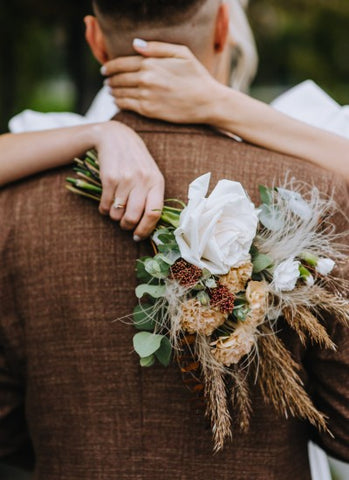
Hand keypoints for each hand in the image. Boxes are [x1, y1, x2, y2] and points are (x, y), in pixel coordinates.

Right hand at [91, 121, 163, 239]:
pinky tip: (107, 204)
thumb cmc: (136, 162)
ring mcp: (125, 179)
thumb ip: (152, 197)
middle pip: (134, 217)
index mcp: (157, 182)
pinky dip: (104, 210)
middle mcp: (142, 181)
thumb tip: (148, 226)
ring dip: (115, 217)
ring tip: (116, 210)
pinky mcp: (109, 178)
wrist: (116, 138)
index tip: (138, 236)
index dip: (146, 229)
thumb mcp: (150, 175)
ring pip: (118, 213)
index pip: (155, 213)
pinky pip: (106, 206)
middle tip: (124, 225)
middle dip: (127, 226)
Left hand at [102, 40, 219, 123]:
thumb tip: (135, 44)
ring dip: (112, 91)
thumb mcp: (181, 53)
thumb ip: (157, 47)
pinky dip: (119, 103)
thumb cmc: (197, 76)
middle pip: (118, 78)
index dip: (110, 66)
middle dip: (109, 79)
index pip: (121, 63)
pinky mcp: (148, 110)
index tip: (105, 69)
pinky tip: (118, 101)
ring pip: (120, 93)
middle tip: (106, 81)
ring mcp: (146, 95)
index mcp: (151, 62)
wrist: (207, 102)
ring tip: (110, 91)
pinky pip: (126, 106)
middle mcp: (146, 78)